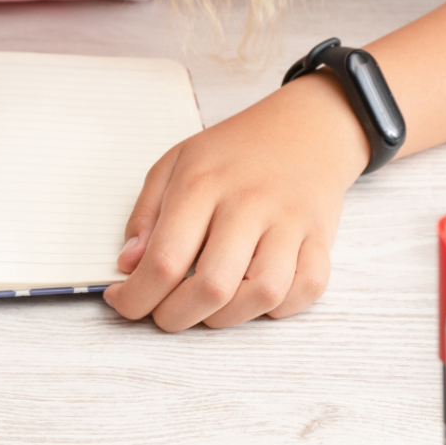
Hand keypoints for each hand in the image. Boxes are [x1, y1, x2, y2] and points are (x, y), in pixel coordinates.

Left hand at [103, 73, 370, 330]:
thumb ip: (145, 216)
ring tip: (207, 307)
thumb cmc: (232, 152)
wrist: (306, 127)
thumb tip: (129, 266)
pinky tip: (251, 297)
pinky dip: (279, 308)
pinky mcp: (321, 237)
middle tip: (163, 313)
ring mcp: (290, 222)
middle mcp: (248, 204)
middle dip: (176, 317)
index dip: (137, 296)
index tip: (124, 301)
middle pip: (212, 287)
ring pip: (264, 294)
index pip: (164, 260)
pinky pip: (308, 289)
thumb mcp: (173, 165)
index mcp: (202, 185)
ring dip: (227, 318)